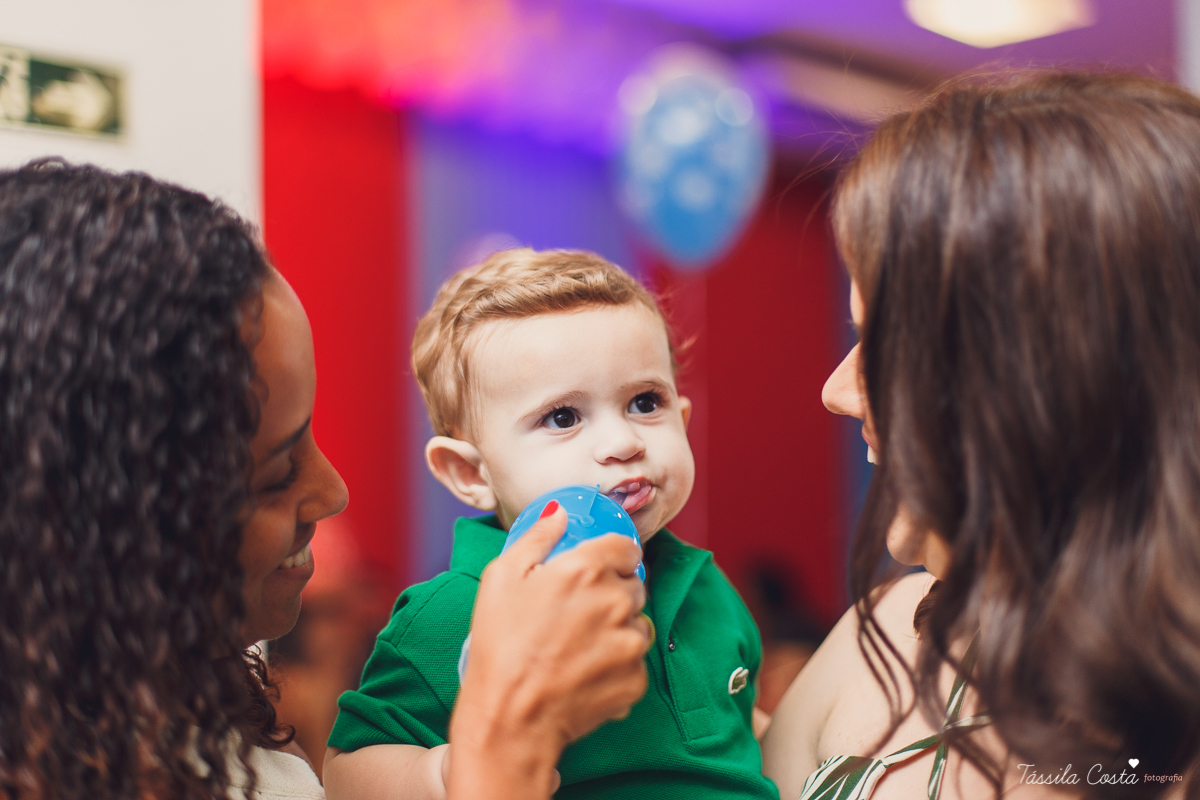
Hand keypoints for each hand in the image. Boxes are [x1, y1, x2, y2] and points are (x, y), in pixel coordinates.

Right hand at [446, 502, 650, 799]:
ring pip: (637, 624)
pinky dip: (616, 666)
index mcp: (587, 569)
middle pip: (633, 585)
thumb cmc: (499, 646)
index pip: (626, 547)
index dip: (611, 557)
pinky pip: (635, 663)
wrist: (511, 718)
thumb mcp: (501, 577)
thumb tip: (559, 513)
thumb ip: (537, 537)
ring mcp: (630, 642)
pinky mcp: (636, 679)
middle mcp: (617, 601)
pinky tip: (584, 673)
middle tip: (576, 615)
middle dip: (612, 594)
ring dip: (617, 630)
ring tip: (578, 647)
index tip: (597, 570)